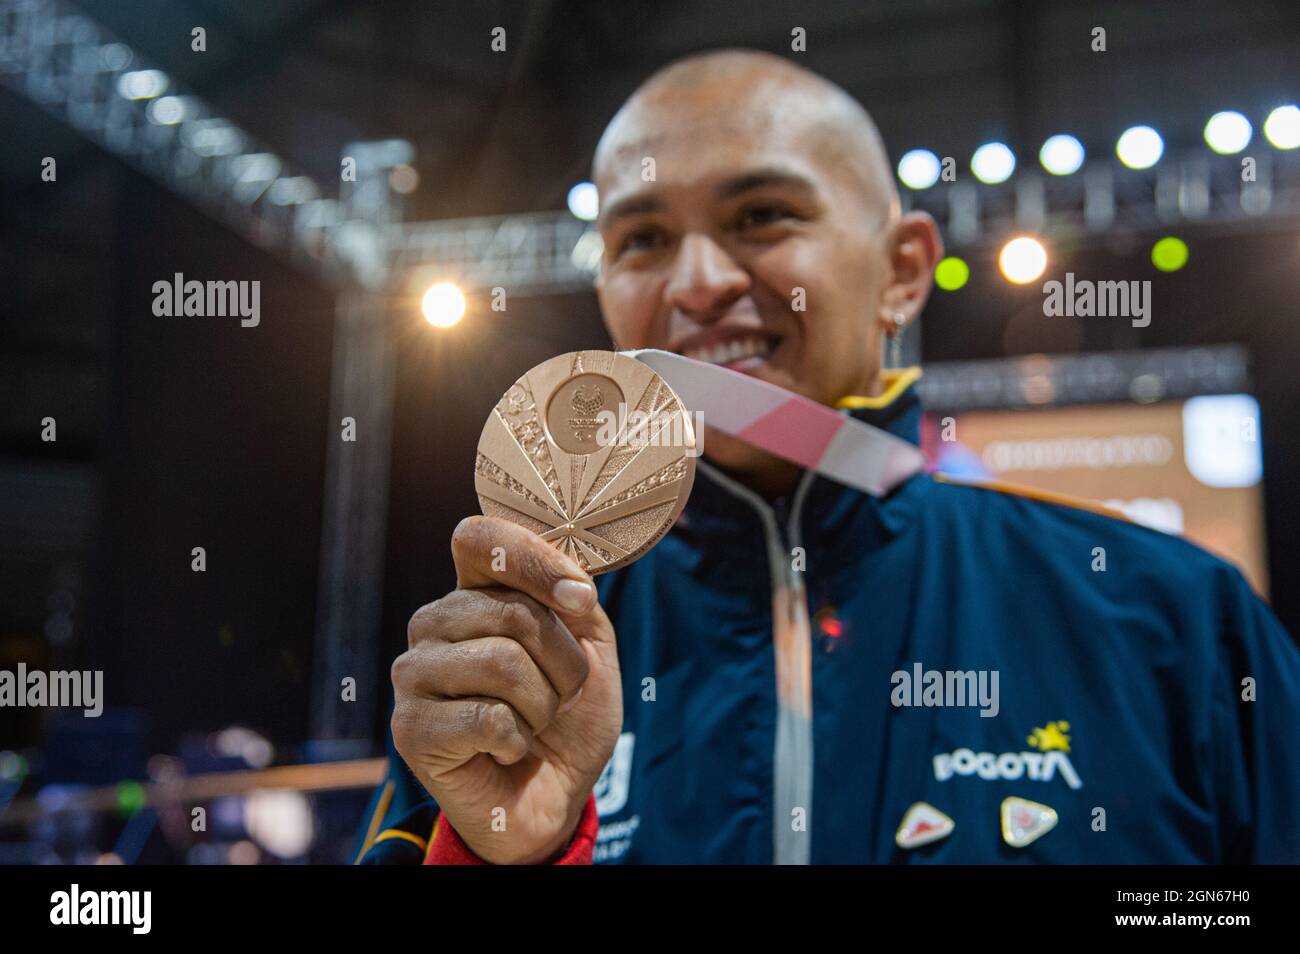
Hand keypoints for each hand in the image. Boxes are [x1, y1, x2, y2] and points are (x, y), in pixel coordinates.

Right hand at [391, 516, 622, 863]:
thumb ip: (575, 601)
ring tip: (533, 722)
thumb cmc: (568, 715)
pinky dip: (518, 740)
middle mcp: (435, 622)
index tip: (581, 601)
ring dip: (543, 704)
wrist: (554, 795)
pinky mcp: (410, 728)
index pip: (480, 539)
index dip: (536, 562)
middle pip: (513, 612)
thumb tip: (572, 586)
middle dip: (563, 662)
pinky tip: (506, 749)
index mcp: (474, 591)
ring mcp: (414, 674)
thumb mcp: (589, 646)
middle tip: (560, 693)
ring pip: (502, 663)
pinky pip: (488, 718)